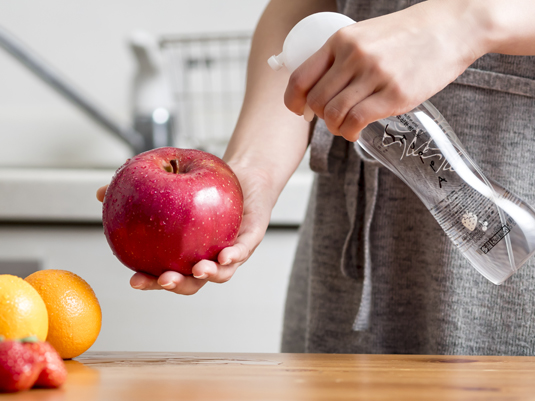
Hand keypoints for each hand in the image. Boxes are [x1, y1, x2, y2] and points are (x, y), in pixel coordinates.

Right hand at [96, 164, 272, 294]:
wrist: (244, 174)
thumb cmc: (205, 184)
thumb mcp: (170, 183)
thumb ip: (139, 190)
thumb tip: (101, 193)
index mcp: (187, 253)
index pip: (167, 273)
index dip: (151, 281)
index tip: (133, 280)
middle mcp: (209, 258)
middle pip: (192, 282)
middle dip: (177, 285)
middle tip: (163, 280)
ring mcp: (231, 252)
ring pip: (221, 274)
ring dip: (208, 275)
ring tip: (197, 270)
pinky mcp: (251, 240)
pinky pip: (243, 250)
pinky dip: (234, 255)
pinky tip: (225, 256)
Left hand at [284, 1, 484, 140]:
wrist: (452, 27)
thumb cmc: (408, 33)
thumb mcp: (367, 35)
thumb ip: (343, 58)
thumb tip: (320, 90)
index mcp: (342, 40)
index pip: (301, 77)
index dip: (293, 100)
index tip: (299, 110)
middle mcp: (354, 56)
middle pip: (317, 100)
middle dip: (319, 116)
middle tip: (330, 119)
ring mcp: (375, 75)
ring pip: (334, 114)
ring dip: (335, 127)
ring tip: (345, 126)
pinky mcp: (396, 94)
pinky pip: (358, 121)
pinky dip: (350, 132)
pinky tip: (356, 132)